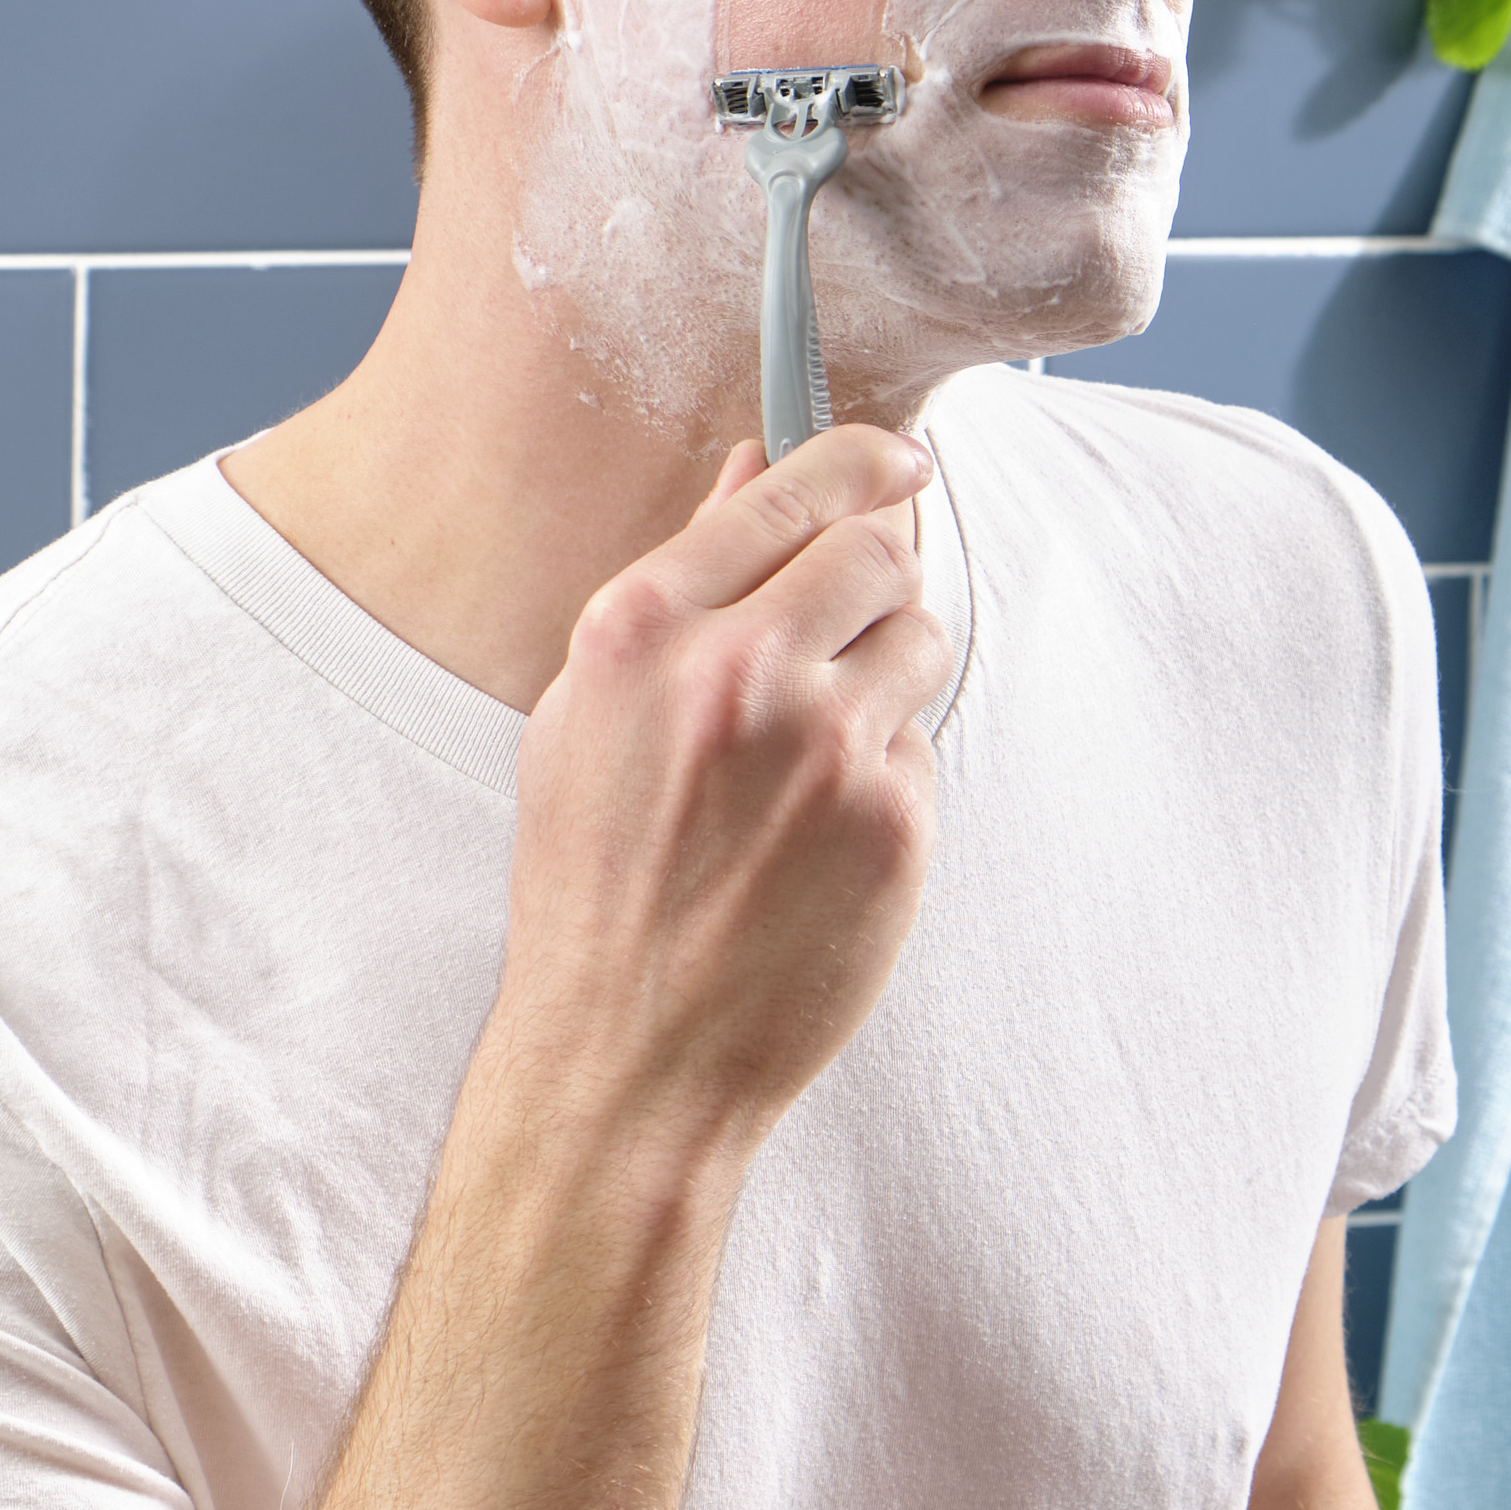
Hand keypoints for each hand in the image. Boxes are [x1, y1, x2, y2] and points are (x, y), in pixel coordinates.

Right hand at [493, 424, 948, 1170]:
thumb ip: (682, 580)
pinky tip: (819, 832)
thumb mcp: (589, 711)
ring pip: (919, 638)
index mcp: (642, 628)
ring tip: (812, 750)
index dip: (863, 459)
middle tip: (853, 613)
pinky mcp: (891, 820)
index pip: (793, 487)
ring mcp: (824, 748)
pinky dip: (885, 773)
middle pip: (881, 547)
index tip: (900, 457)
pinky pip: (921, 744)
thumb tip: (752, 468)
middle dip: (880, 568)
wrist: (627, 1052)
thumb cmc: (594, 880)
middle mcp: (736, 671)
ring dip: (886, 671)